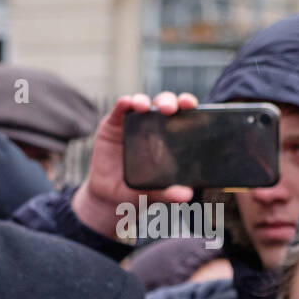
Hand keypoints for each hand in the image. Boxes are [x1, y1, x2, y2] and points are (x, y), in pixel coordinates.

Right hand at [71, 90, 198, 237]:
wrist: (108, 198)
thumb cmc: (135, 191)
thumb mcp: (153, 193)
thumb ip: (168, 193)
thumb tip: (187, 196)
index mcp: (168, 137)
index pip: (181, 115)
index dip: (187, 105)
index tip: (190, 105)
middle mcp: (151, 126)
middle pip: (163, 104)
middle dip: (168, 101)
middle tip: (169, 109)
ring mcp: (131, 124)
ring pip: (142, 103)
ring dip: (144, 101)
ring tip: (144, 107)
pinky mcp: (112, 125)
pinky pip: (119, 110)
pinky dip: (123, 103)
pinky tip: (127, 103)